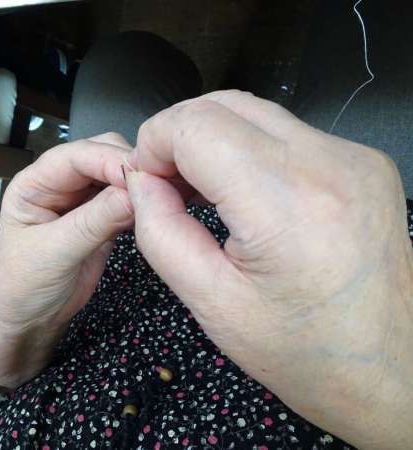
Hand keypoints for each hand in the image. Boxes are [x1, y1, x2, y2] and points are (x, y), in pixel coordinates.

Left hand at [0, 133, 132, 387]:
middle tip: (156, 186)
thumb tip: (135, 195)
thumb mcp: (55, 253)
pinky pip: (126, 201)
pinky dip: (141, 204)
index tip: (139, 175)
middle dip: (127, 167)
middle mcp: (59, 184)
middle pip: (100, 155)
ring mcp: (82, 200)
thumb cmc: (23, 288)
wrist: (29, 322)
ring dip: (138, 184)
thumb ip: (94, 222)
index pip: (75, 157)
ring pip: (117, 176)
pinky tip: (154, 211)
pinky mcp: (102, 219)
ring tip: (161, 197)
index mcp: (34, 183)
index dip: (108, 160)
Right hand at [125, 90, 412, 449]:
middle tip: (166, 184)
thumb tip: (141, 183)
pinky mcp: (364, 162)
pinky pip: (288, 132)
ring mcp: (353, 157)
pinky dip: (250, 149)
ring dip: (213, 139)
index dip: (154, 143)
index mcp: (286, 204)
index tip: (146, 181)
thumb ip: (161, 234)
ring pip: (255, 111)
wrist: (393, 368)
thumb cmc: (304, 351)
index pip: (195, 125)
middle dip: (178, 136)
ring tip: (201, 189)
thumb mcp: (212, 303)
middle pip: (222, 104)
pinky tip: (244, 191)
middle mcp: (328, 164)